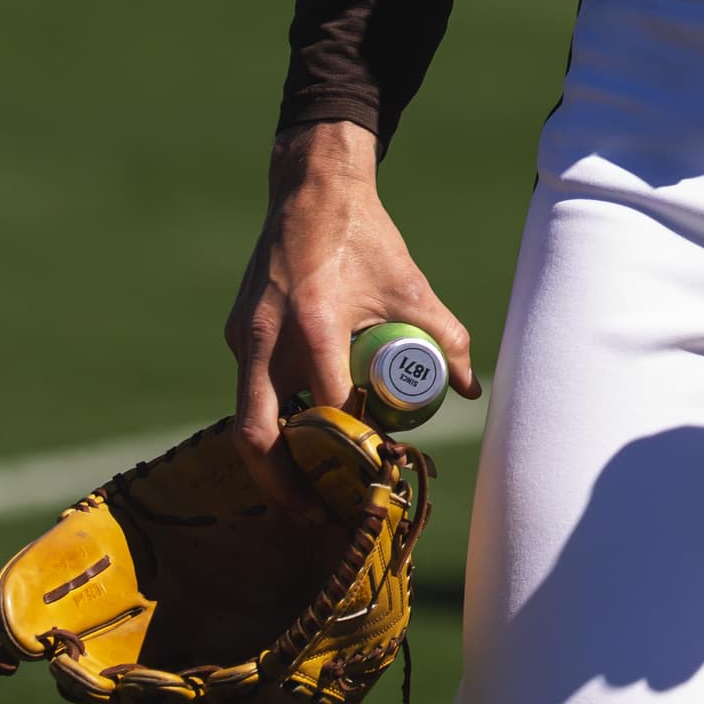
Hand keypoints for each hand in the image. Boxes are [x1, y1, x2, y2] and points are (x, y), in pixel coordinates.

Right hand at [226, 121, 477, 478]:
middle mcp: (267, 336)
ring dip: (271, 461)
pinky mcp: (236, 334)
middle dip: (284, 483)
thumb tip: (467, 389)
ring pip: (246, 418)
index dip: (350, 448)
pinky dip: (270, 421)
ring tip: (303, 494)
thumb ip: (447, 337)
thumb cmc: (367, 237)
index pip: (328, 407)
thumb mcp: (412, 287)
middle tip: (316, 513)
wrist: (312, 191)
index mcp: (314, 323)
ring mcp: (243, 337)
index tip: (374, 474)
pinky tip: (297, 441)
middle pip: (259, 435)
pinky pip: (249, 390)